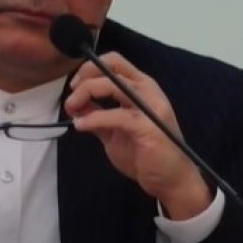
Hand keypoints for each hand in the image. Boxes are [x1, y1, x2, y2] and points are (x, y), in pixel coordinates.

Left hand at [62, 53, 209, 219]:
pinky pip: (115, 115)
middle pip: (111, 67)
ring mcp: (150, 106)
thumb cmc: (146, 155)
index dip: (90, 68)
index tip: (74, 86)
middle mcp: (147, 90)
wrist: (171, 180)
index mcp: (141, 87)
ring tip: (72, 109)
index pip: (115, 62)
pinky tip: (81, 126)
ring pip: (112, 84)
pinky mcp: (148, 126)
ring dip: (85, 93)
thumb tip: (76, 105)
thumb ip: (97, 115)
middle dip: (85, 77)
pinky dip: (94, 118)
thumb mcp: (114, 131)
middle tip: (71, 98)